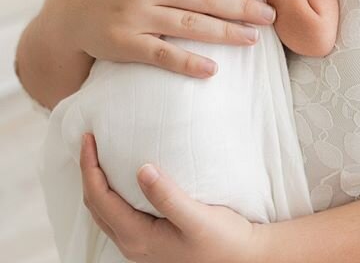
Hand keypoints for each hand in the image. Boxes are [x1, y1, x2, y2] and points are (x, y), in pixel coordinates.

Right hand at [45, 0, 272, 77]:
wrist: (65, 11)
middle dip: (242, 6)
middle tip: (270, 15)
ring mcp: (134, 16)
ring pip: (190, 26)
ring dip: (226, 33)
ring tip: (254, 38)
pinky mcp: (124, 45)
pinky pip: (163, 56)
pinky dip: (189, 63)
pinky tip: (213, 69)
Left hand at [80, 133, 264, 262]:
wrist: (242, 260)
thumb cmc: (223, 240)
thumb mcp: (197, 217)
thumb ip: (168, 196)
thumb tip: (141, 170)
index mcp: (139, 237)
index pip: (100, 199)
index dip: (89, 168)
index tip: (89, 139)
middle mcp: (133, 244)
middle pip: (95, 206)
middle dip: (87, 172)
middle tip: (90, 141)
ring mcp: (141, 244)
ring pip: (104, 212)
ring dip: (96, 183)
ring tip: (100, 155)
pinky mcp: (151, 239)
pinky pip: (118, 214)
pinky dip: (110, 193)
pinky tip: (122, 178)